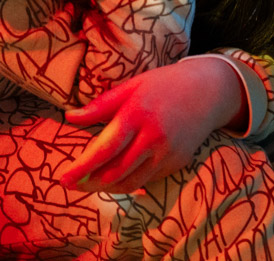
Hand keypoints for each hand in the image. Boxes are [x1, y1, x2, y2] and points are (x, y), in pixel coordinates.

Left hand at [59, 59, 242, 193]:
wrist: (210, 91)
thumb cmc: (166, 85)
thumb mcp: (133, 85)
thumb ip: (101, 105)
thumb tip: (69, 117)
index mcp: (138, 114)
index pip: (105, 149)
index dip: (82, 167)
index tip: (63, 178)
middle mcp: (154, 137)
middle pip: (115, 172)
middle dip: (89, 182)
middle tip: (73, 183)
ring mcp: (168, 152)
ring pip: (130, 182)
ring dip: (107, 188)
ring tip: (91, 183)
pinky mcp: (178, 162)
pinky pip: (147, 180)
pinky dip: (129, 182)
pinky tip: (118, 176)